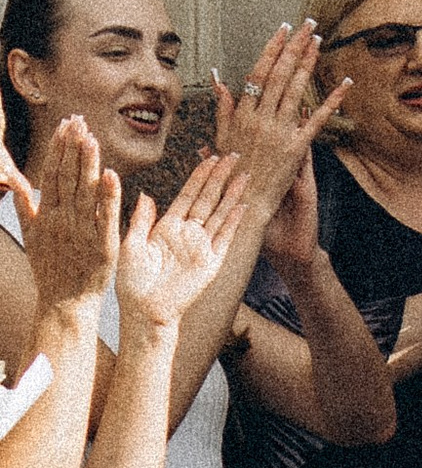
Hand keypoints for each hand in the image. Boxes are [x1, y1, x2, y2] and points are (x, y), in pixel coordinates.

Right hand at [1, 119, 119, 310]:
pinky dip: (109, 196)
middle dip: (72, 147)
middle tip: (79, 120)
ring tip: (91, 138)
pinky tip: (112, 175)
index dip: (59, 148)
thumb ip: (26, 207)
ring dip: (87, 164)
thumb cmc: (51, 270)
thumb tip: (17, 180)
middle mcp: (62, 219)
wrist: (64, 304)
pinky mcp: (101, 245)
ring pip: (84, 192)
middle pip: (67, 176)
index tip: (65, 124)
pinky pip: (105, 217)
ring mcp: (81, 231)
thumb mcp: (32, 237)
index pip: (53, 173)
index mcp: (48, 215)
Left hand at [116, 153, 249, 336]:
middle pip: (207, 199)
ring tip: (244, 175)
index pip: (187, 195)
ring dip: (232, 195)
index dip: (199, 176)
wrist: (144, 311)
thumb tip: (145, 195)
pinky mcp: (211, 263)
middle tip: (233, 156)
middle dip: (220, 178)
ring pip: (219, 214)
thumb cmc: (132, 283)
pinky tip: (242, 206)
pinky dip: (233, 223)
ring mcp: (201, 247)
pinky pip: (224, 238)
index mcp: (167, 227)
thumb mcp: (130, 245)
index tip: (210, 157)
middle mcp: (187, 234)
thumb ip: (141, 220)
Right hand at [213, 22, 349, 223]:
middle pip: (279, 74)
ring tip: (319, 41)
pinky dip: (333, 99)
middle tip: (308, 24)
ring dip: (309, 63)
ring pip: (295, 90)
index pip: (258, 73)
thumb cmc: (231, 174)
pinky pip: (318, 119)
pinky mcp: (297, 148)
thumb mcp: (221, 138)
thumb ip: (223, 108)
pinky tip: (346, 82)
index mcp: (242, 115)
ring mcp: (279, 133)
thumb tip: (218, 79)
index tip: (283, 29)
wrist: (244, 206)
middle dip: (294, 46)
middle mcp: (260, 119)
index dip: (272, 48)